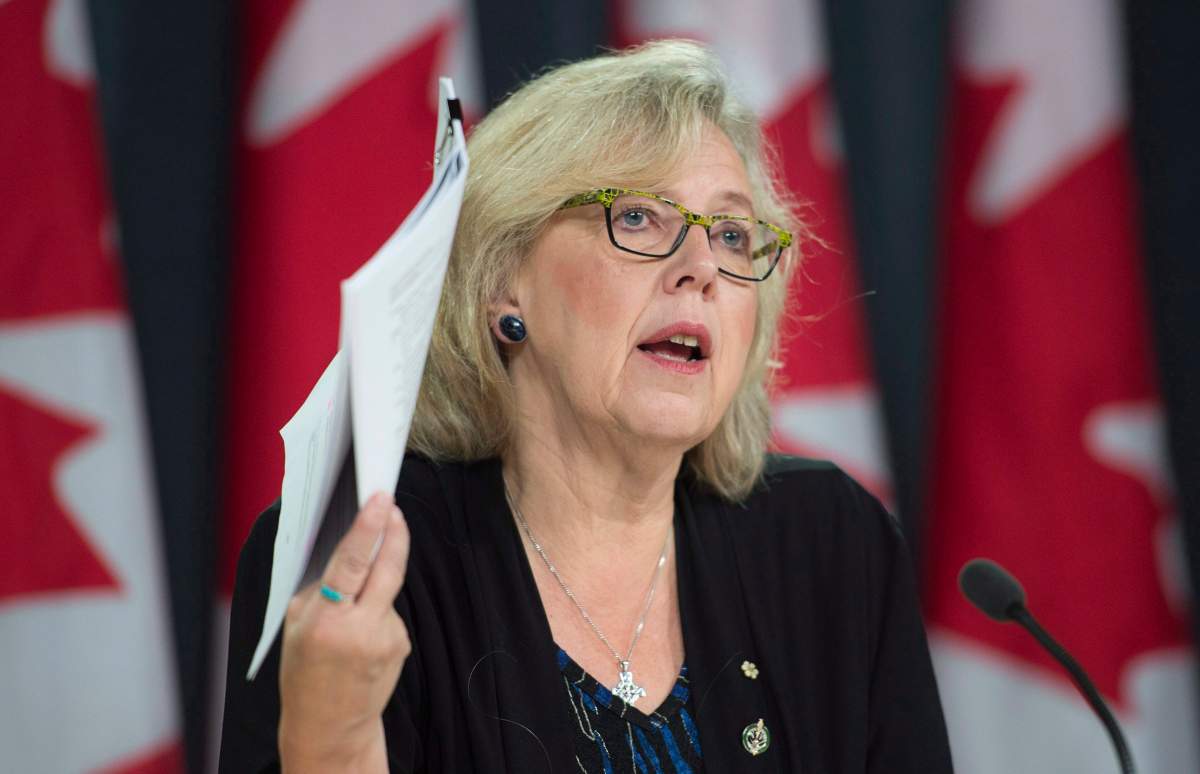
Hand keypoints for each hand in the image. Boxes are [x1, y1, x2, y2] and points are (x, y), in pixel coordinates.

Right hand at [278, 492, 410, 772]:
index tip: (381, 499)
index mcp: (327, 621)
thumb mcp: (297, 626)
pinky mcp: (402, 644)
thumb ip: (321, 587)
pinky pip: (390, 611)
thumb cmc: (304, 672)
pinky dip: (377, 611)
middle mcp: (361, 628)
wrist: (330, 726)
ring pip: (387, 589)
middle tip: (393, 507)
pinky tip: (362, 635)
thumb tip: (347, 547)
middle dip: (394, 532)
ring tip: (350, 612)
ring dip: (375, 584)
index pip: (353, 563)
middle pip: (388, 567)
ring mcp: (387, 637)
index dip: (369, 527)